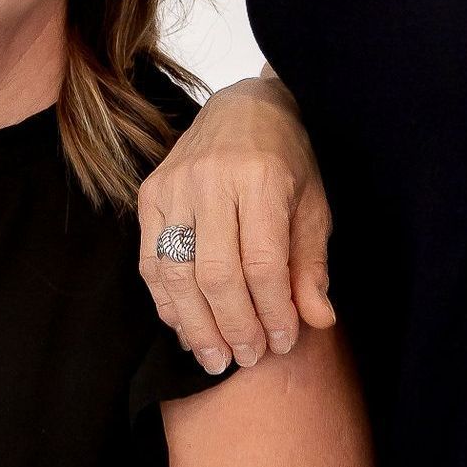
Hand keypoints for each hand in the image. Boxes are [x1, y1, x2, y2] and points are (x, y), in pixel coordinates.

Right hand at [137, 75, 335, 371]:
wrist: (244, 107)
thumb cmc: (287, 160)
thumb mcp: (313, 205)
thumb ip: (311, 263)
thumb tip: (318, 319)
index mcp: (260, 177)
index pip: (263, 262)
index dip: (273, 311)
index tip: (284, 341)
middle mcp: (211, 179)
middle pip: (217, 273)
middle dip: (234, 326)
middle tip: (248, 358)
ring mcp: (173, 186)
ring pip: (176, 272)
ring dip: (196, 325)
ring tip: (215, 358)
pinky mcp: (149, 194)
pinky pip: (150, 261)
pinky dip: (168, 302)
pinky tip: (187, 328)